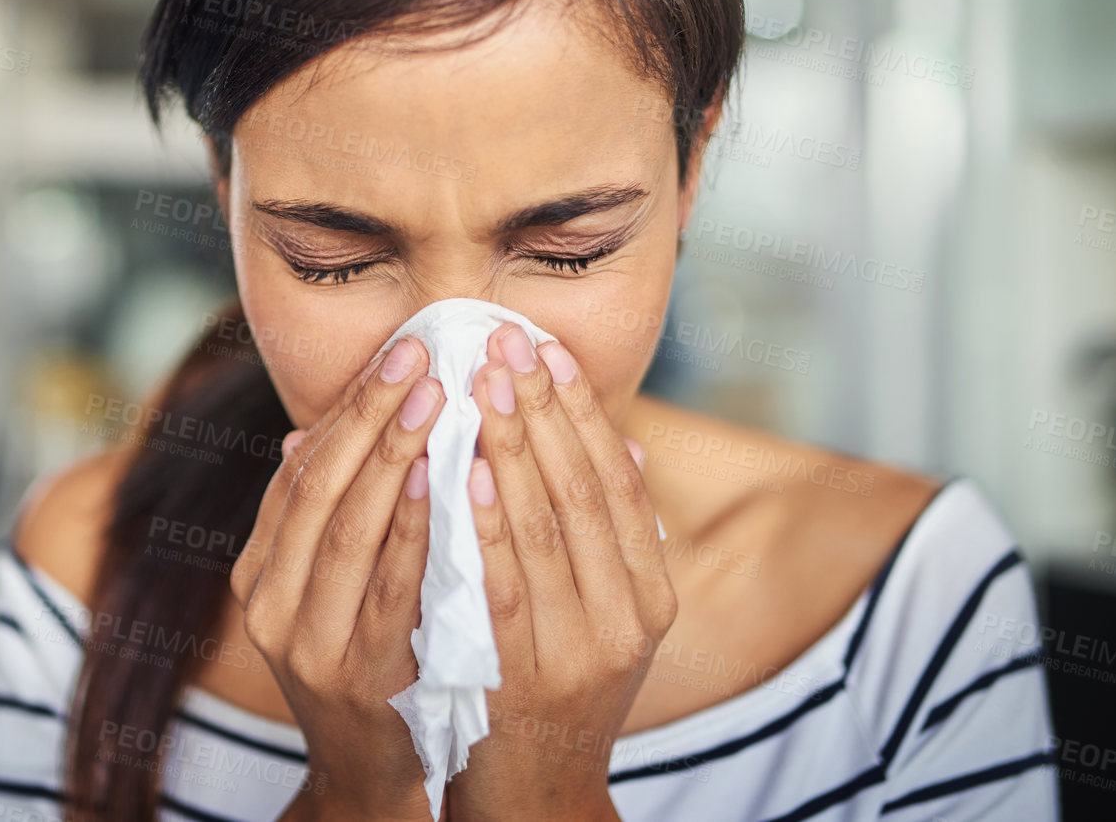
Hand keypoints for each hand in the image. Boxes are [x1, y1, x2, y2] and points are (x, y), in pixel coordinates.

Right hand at [232, 335, 446, 821]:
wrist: (369, 774)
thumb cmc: (362, 665)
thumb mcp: (325, 592)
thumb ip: (320, 520)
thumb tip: (307, 433)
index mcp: (257, 574)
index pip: (298, 473)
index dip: (344, 410)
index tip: (395, 355)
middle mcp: (268, 604)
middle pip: (317, 489)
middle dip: (367, 415)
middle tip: (418, 356)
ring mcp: (305, 642)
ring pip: (345, 529)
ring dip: (390, 456)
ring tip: (432, 398)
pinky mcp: (354, 674)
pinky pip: (387, 586)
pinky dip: (412, 526)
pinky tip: (441, 478)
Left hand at [442, 326, 674, 821]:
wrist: (535, 793)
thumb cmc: (558, 685)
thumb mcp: (603, 612)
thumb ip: (611, 535)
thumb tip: (632, 443)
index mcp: (650, 594)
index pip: (618, 481)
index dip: (582, 411)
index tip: (545, 349)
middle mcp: (627, 618)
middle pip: (585, 492)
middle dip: (542, 409)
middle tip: (503, 340)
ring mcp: (579, 649)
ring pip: (547, 529)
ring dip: (513, 448)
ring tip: (483, 382)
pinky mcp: (525, 677)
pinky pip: (503, 585)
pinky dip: (487, 525)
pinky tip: (466, 472)